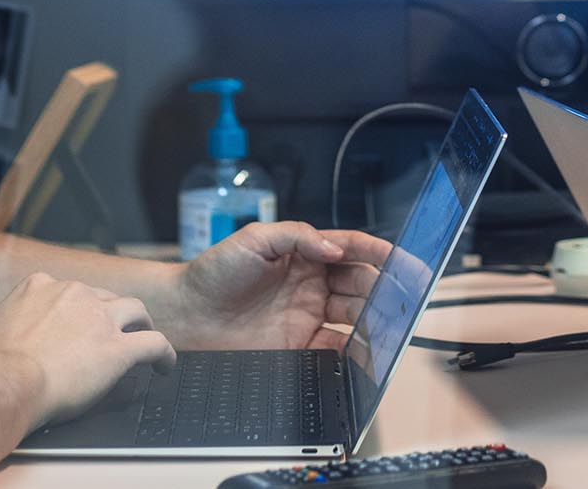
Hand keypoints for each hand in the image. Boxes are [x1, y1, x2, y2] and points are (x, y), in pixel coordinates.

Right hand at [0, 272, 174, 427]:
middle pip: (103, 297)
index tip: (78, 321)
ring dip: (141, 323)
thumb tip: (17, 339)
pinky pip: (153, 344)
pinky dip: (163, 353)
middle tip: (111, 331)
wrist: (4, 383)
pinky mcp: (118, 348)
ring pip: (134, 310)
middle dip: (109, 313)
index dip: (78, 308)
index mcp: (41, 286)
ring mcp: (99, 318)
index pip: (69, 291)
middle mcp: (73, 293)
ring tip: (146, 335)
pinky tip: (165, 364)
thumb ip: (16, 323)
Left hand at [168, 221, 390, 350]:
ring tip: (392, 323)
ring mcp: (307, 315)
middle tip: (402, 295)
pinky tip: (367, 350)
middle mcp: (312, 284)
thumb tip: (333, 248)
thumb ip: (298, 236)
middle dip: (384, 287)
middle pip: (361, 283)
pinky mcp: (298, 345)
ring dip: (376, 319)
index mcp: (305, 254)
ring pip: (355, 316)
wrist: (185, 315)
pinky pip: (335, 348)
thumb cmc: (213, 272)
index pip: (352, 249)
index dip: (379, 252)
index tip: (402, 260)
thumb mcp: (254, 238)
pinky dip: (355, 351)